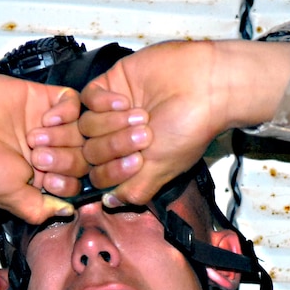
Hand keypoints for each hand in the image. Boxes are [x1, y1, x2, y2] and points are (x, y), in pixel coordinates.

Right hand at [0, 74, 87, 224]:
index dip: (69, 183)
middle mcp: (44, 150)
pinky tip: (46, 120)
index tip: (47, 181)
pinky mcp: (39, 97)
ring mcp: (44, 123)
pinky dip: (67, 113)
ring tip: (34, 138)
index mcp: (38, 177)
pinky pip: (74, 102)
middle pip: (83, 156)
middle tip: (37, 159)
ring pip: (81, 130)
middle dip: (65, 161)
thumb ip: (41, 209)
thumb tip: (68, 212)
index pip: (76, 182)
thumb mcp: (10, 198)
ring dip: (64, 137)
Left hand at [79, 39, 289, 203]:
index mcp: (128, 162)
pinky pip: (87, 99)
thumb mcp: (161, 170)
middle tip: (145, 136)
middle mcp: (117, 139)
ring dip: (112, 124)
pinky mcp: (109, 86)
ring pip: (85, 127)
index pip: (97, 177)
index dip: (110, 173)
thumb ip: (134, 190)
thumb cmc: (188, 130)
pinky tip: (127, 101)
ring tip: (142, 116)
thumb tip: (109, 203)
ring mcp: (110, 113)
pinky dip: (104, 103)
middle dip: (114, 147)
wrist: (204, 86)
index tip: (137, 162)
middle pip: (89, 153)